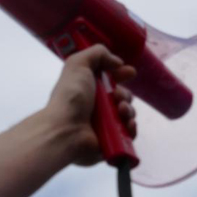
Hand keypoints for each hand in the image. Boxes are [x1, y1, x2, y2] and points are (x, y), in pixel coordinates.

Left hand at [44, 44, 137, 165]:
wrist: (64, 130)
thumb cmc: (71, 96)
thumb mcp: (78, 64)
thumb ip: (98, 53)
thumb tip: (118, 63)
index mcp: (89, 90)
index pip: (111, 80)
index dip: (122, 74)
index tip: (130, 73)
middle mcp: (97, 107)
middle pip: (123, 97)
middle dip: (125, 94)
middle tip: (116, 97)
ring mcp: (105, 126)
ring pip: (128, 114)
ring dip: (129, 110)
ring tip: (120, 111)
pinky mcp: (111, 142)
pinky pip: (129, 134)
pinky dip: (131, 128)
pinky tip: (127, 124)